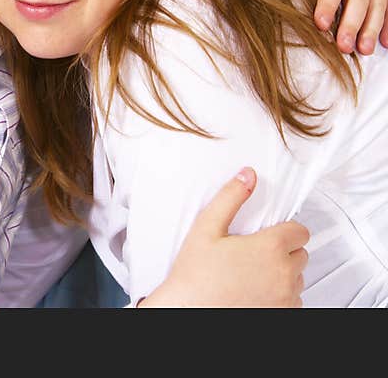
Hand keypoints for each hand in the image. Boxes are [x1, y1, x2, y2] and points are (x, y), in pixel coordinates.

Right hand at [141, 167, 308, 306]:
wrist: (187, 310)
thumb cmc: (195, 275)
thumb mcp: (206, 228)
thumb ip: (231, 198)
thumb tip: (247, 176)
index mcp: (270, 248)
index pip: (300, 230)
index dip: (284, 228)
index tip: (267, 233)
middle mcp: (284, 274)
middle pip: (301, 253)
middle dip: (283, 250)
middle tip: (255, 252)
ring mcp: (285, 297)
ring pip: (298, 277)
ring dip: (283, 272)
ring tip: (252, 272)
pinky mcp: (282, 314)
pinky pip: (293, 299)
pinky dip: (279, 294)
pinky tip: (255, 290)